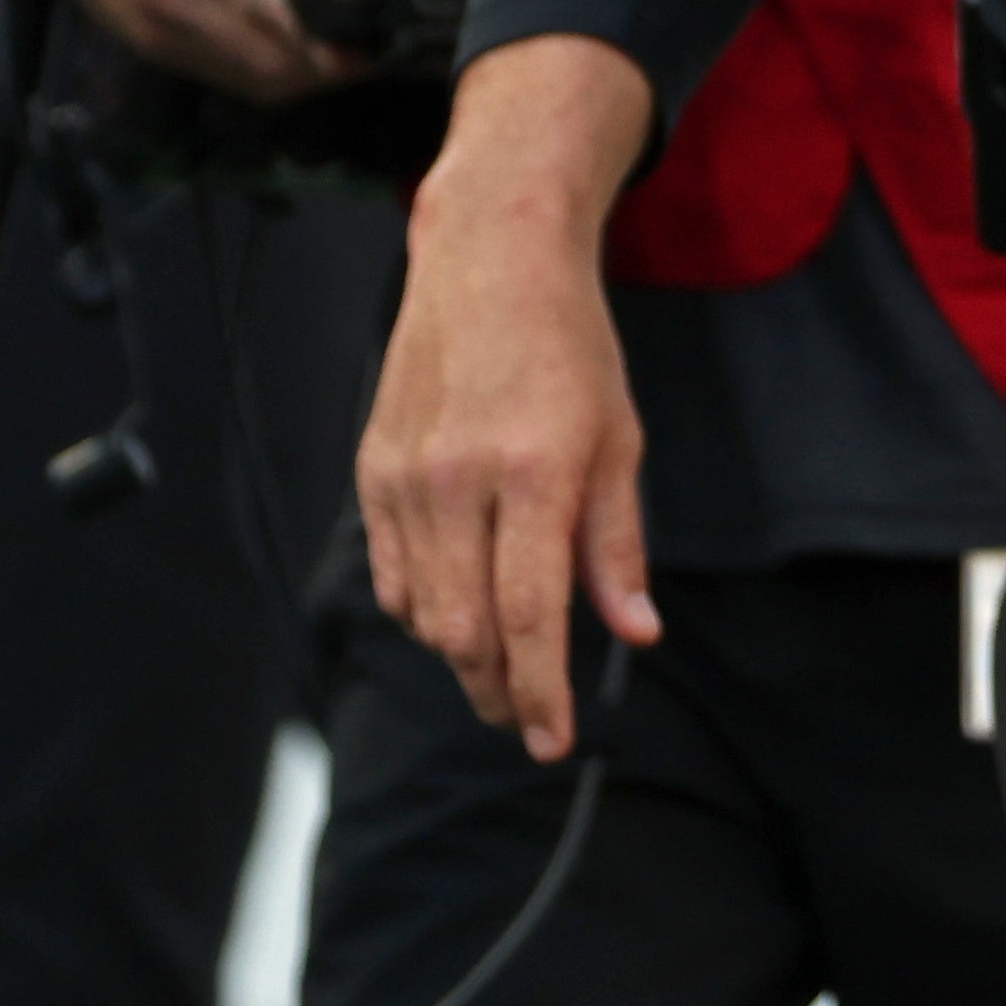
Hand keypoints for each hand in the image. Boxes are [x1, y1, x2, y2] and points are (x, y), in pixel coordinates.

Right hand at [0, 0, 351, 101]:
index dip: (320, 18)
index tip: (381, 22)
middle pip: (265, 52)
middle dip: (338, 56)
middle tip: (409, 39)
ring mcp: (147, 21)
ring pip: (248, 77)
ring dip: (313, 75)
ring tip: (381, 48)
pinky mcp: (144, 37)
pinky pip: (223, 75)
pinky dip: (277, 76)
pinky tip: (323, 57)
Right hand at [363, 45, 660, 758]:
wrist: (489, 263)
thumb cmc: (570, 350)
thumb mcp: (618, 440)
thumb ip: (616, 544)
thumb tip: (634, 632)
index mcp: (533, 472)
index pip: (530, 615)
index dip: (540, 692)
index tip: (553, 742)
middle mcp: (458, 480)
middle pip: (465, 629)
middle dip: (498, 690)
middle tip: (529, 719)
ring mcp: (404, 478)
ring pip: (421, 612)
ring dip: (461, 657)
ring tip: (500, 674)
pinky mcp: (371, 471)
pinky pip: (389, 575)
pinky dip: (421, 611)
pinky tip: (455, 613)